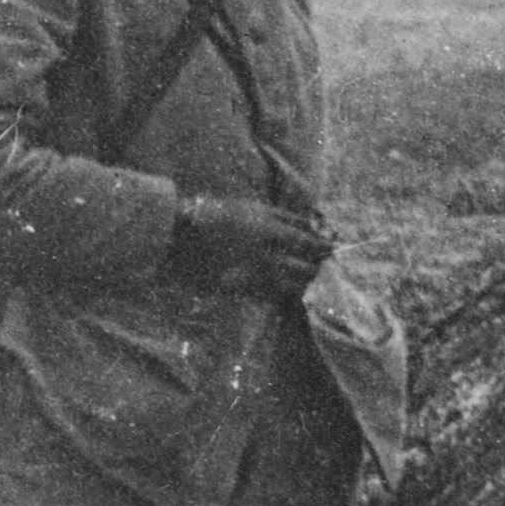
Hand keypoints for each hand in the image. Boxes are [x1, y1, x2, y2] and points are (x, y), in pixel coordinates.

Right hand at [166, 195, 333, 305]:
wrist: (177, 237)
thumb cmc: (217, 216)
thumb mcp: (254, 208)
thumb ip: (287, 218)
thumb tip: (315, 228)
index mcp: (271, 230)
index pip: (313, 244)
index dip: (324, 248)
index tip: (328, 249)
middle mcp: (266, 255)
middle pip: (308, 268)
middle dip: (314, 266)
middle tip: (313, 264)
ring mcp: (253, 275)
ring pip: (294, 286)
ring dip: (301, 282)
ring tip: (298, 277)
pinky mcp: (240, 291)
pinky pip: (272, 297)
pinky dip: (282, 293)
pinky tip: (279, 287)